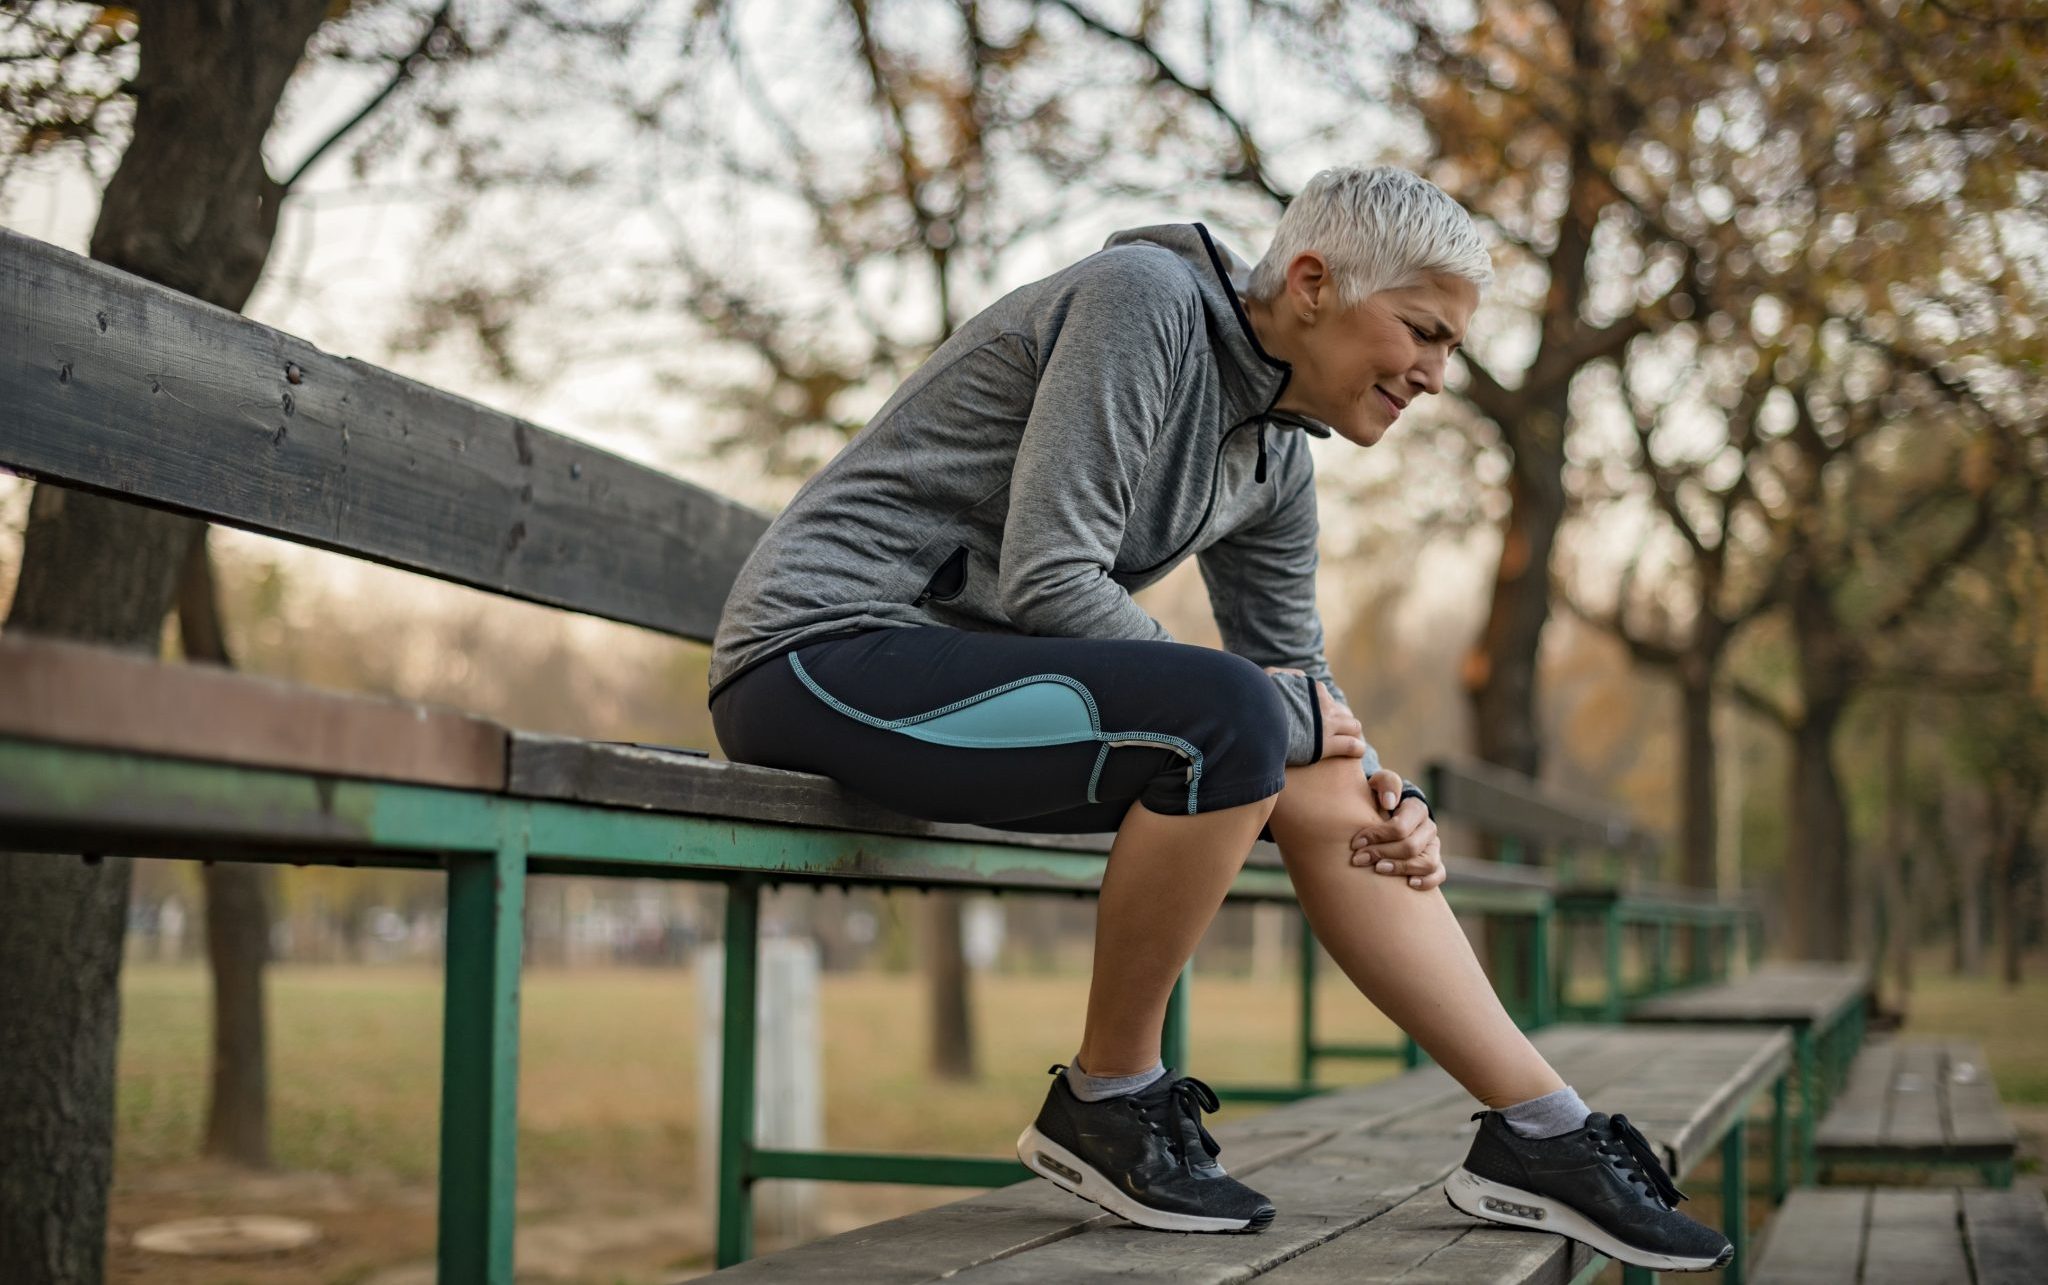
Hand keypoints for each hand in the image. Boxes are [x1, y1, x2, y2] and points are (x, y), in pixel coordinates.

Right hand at [1261, 666, 1367, 759]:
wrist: (1257, 719)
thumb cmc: (1259, 698)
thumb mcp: (1270, 677)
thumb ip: (1285, 675)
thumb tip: (1299, 676)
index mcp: (1312, 690)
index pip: (1327, 698)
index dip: (1326, 708)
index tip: (1321, 716)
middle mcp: (1323, 705)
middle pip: (1344, 712)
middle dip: (1343, 721)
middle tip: (1337, 731)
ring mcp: (1326, 724)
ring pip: (1353, 726)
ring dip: (1352, 732)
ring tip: (1349, 741)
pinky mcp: (1325, 744)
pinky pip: (1351, 745)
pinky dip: (1357, 748)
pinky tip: (1358, 752)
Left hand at [1350, 768, 1444, 890]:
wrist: (1381, 814)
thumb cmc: (1377, 800)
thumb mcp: (1377, 784)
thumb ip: (1385, 783)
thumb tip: (1390, 802)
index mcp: (1416, 808)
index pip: (1401, 826)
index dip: (1377, 836)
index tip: (1355, 843)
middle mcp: (1428, 828)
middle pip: (1411, 846)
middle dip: (1382, 854)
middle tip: (1358, 859)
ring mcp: (1433, 847)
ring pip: (1427, 862)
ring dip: (1401, 869)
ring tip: (1378, 869)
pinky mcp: (1435, 863)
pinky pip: (1439, 874)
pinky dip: (1427, 881)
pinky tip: (1409, 884)